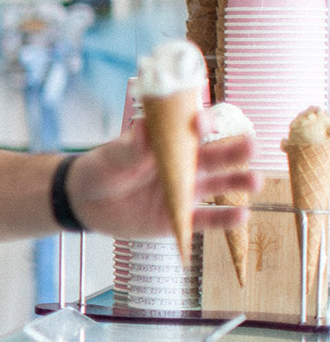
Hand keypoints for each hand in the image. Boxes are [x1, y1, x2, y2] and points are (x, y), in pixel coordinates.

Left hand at [68, 112, 261, 238]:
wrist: (86, 202)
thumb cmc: (102, 170)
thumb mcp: (111, 157)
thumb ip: (130, 148)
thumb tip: (143, 128)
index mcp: (168, 144)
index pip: (190, 131)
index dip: (199, 124)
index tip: (202, 121)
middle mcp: (183, 166)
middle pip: (213, 156)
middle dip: (234, 150)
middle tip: (251, 144)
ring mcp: (184, 192)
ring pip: (217, 186)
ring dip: (237, 183)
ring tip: (255, 180)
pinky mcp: (179, 219)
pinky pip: (205, 220)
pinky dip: (224, 219)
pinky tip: (242, 215)